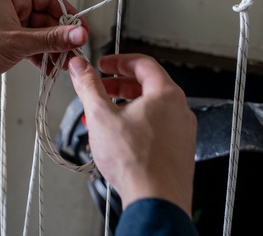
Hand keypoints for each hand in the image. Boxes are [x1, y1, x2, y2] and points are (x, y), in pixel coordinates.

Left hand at [0, 0, 88, 109]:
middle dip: (61, 36)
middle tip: (76, 52)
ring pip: (38, 34)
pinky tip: (51, 69)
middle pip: (45, 18)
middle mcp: (8, 8)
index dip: (67, 13)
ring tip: (66, 65)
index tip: (82, 28)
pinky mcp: (4, 44)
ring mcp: (6, 27)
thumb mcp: (16, 42)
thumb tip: (78, 33)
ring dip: (52, 49)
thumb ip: (50, 39)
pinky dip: (40, 56)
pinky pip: (29, 46)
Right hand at [68, 53, 195, 216]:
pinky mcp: (179, 151)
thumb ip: (88, 86)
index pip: (143, 63)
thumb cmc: (135, 161)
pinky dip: (137, 125)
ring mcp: (182, 132)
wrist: (156, 200)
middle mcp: (180, 110)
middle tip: (100, 89)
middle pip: (147, 86)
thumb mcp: (101, 116)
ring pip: (151, 109)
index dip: (118, 61)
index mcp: (166, 94)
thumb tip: (79, 67)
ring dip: (125, 107)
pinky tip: (118, 138)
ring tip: (104, 117)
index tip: (103, 66)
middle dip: (118, 86)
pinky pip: (157, 129)